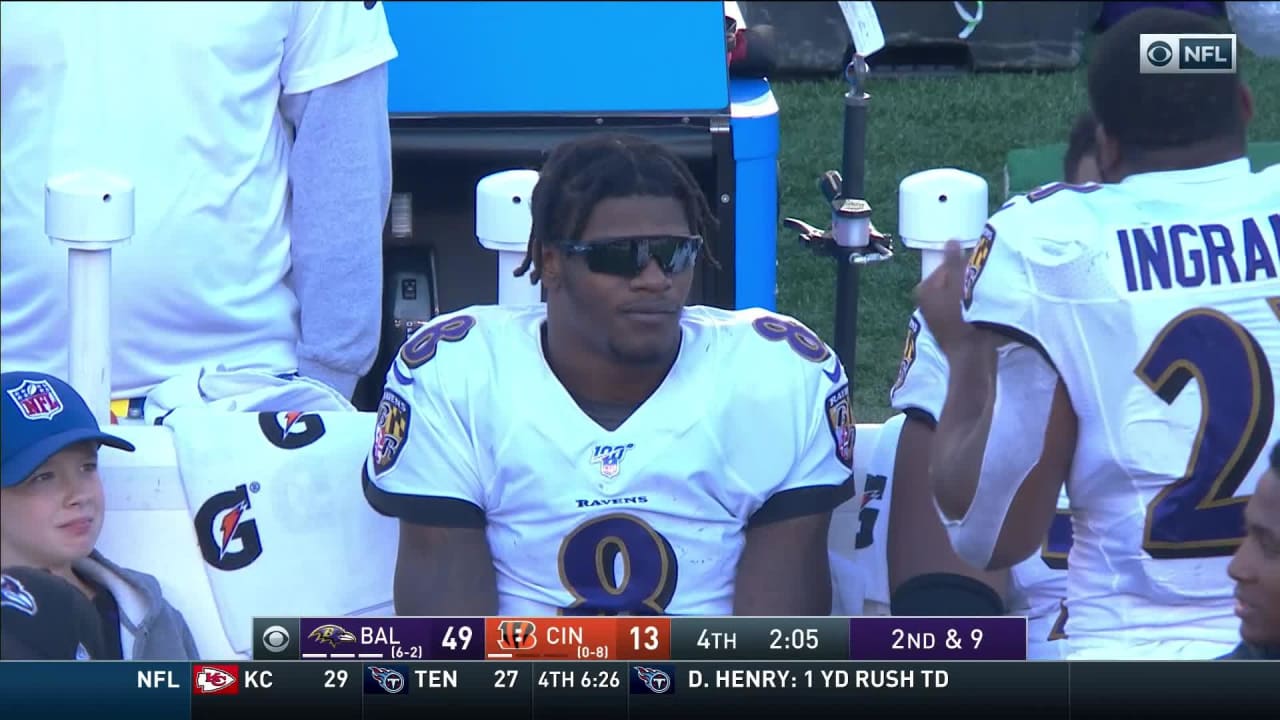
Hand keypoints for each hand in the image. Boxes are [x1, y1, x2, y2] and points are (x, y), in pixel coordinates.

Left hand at [914, 241, 987, 356]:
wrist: (972, 355)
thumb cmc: (964, 317)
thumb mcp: (960, 284)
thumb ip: (954, 261)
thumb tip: (952, 240)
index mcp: (924, 289)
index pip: (946, 266)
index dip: (966, 264)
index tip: (982, 267)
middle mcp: (925, 302)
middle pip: (951, 280)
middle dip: (967, 278)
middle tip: (985, 280)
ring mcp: (935, 316)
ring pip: (957, 294)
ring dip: (971, 292)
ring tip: (987, 293)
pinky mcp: (948, 327)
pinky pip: (961, 308)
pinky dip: (970, 306)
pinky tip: (983, 308)